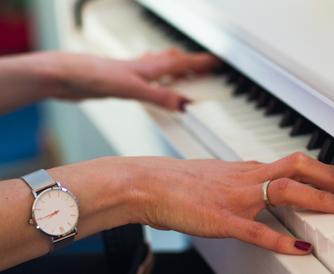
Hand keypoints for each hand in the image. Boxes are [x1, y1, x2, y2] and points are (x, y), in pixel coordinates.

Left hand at [48, 48, 220, 110]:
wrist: (67, 76)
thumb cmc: (94, 77)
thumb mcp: (132, 90)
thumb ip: (159, 97)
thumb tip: (184, 104)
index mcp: (150, 67)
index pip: (183, 63)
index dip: (202, 63)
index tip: (218, 61)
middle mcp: (144, 67)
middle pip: (175, 61)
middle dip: (192, 63)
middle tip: (206, 66)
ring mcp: (134, 72)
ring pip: (162, 66)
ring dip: (177, 67)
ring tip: (186, 72)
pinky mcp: (124, 80)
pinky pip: (150, 76)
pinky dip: (159, 77)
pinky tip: (152, 82)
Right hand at [126, 153, 333, 254]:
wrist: (148, 183)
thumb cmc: (179, 181)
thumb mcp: (218, 175)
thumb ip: (243, 180)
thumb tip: (260, 186)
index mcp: (246, 169)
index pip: (294, 162)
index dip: (325, 168)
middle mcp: (247, 177)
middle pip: (299, 167)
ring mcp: (236, 197)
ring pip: (285, 189)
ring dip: (319, 197)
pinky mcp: (222, 219)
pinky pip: (257, 229)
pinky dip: (282, 239)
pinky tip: (301, 248)